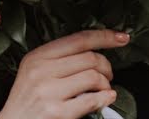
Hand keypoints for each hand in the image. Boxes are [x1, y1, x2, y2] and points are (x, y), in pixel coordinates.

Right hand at [0, 29, 128, 118]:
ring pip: (93, 77)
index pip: (77, 39)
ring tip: (104, 90)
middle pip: (90, 58)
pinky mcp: (56, 111)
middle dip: (107, 67)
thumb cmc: (27, 101)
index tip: (121, 37)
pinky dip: (105, 98)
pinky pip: (92, 100)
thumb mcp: (34, 71)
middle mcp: (41, 70)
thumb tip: (93, 52)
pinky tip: (106, 99)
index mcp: (37, 56)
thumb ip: (58, 59)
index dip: (104, 36)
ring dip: (106, 85)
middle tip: (108, 75)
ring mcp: (49, 91)